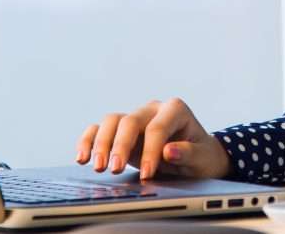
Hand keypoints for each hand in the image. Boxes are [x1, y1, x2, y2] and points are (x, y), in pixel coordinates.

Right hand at [76, 98, 231, 180]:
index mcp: (175, 109)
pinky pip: (100, 129)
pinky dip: (89, 141)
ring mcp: (136, 119)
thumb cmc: (201, 155)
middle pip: (130, 121)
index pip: (157, 127)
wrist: (196, 158)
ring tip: (98, 167)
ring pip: (111, 121)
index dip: (151, 151)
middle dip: (120, 146)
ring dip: (102, 144)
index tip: (148, 174)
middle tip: (115, 169)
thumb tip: (169, 151)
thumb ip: (188, 153)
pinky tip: (82, 157)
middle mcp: (152, 110)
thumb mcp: (201, 157)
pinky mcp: (122, 132)